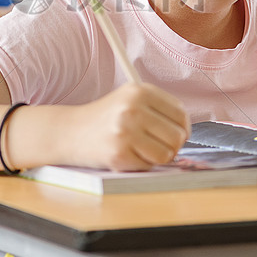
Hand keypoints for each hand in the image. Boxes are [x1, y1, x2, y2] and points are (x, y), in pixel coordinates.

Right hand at [64, 83, 190, 170]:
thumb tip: (185, 132)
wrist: (70, 131)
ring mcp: (126, 132)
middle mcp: (133, 109)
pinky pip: (148, 166)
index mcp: (140, 91)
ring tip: (141, 149)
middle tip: (156, 145)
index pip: (181, 114)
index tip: (173, 133)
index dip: (182, 128)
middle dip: (172, 145)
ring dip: (157, 157)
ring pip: (167, 154)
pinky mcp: (119, 154)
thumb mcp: (130, 99)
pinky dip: (141, 164)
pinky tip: (127, 154)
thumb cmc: (106, 118)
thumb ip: (158, 109)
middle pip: (177, 136)